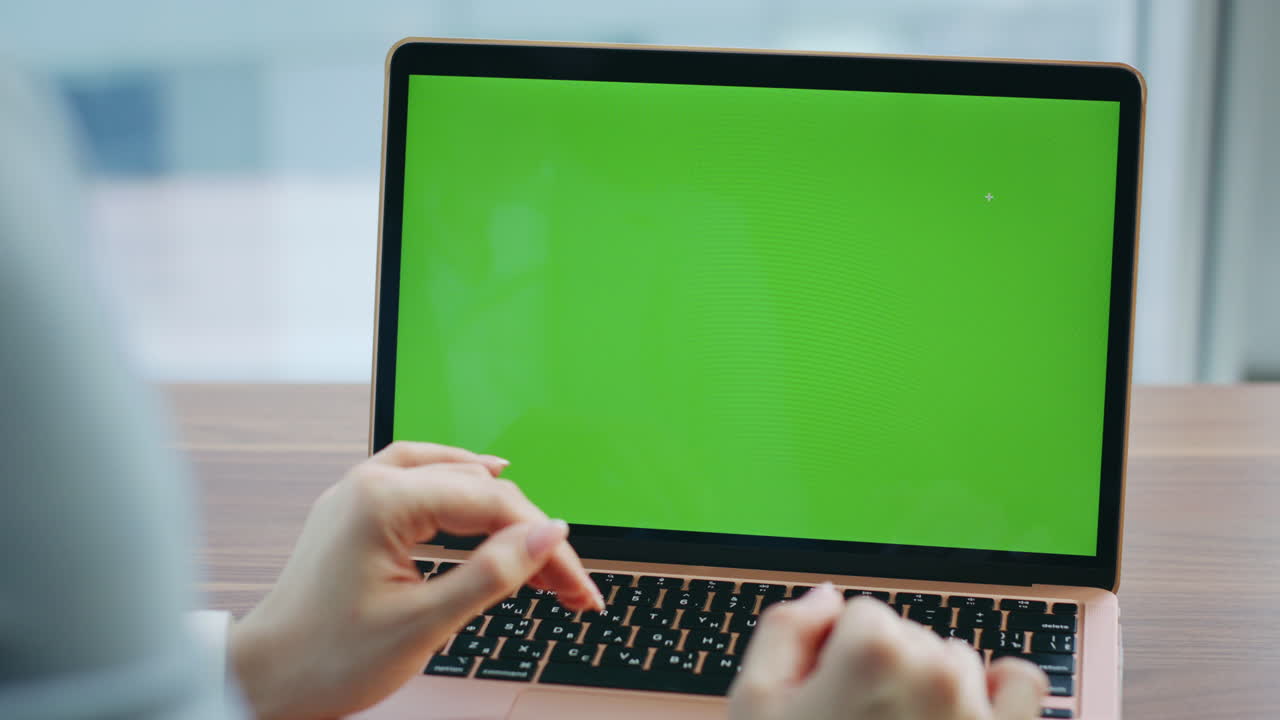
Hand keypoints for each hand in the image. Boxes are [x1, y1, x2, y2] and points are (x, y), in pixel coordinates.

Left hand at [228, 441, 603, 719]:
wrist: (264, 678)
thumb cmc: (327, 659)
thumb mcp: (424, 624)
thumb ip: (492, 574)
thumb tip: (547, 535)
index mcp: (383, 503)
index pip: (491, 506)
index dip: (542, 545)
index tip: (575, 583)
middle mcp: (369, 484)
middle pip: (478, 490)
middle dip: (529, 534)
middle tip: (567, 583)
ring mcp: (358, 492)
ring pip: (451, 477)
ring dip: (499, 508)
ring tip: (540, 538)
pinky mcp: (355, 510)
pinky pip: (417, 476)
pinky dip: (457, 483)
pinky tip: (480, 482)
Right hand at [729, 584, 1048, 719]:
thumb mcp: (756, 705)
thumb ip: (785, 632)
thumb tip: (827, 599)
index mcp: (873, 652)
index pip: (861, 615)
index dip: (837, 655)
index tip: (829, 696)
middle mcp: (935, 671)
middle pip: (910, 636)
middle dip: (887, 671)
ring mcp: (976, 710)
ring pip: (957, 659)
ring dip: (935, 685)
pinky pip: (1020, 683)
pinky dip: (999, 691)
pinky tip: (964, 717)